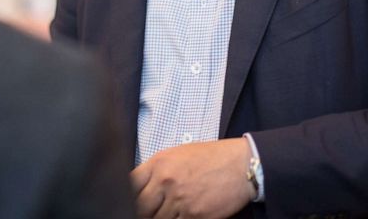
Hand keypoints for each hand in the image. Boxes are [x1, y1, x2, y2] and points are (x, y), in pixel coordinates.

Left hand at [131, 137, 254, 218]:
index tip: (128, 201)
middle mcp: (166, 181)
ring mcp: (179, 200)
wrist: (241, 166)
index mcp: (159, 163)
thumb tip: (140, 187)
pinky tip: (181, 215)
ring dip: (159, 218)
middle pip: (139, 207)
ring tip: (166, 212)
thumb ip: (157, 170)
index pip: (129, 184)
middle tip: (146, 211)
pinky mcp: (194, 215)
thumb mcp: (178, 155)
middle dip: (141, 212)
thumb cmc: (211, 158)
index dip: (126, 196)